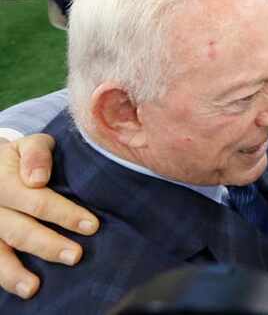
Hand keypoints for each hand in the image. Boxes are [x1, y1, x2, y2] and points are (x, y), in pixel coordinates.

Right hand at [0, 134, 98, 298]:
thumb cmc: (21, 157)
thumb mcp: (30, 144)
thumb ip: (36, 154)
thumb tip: (37, 179)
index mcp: (4, 181)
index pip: (37, 201)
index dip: (64, 214)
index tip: (91, 225)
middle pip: (19, 230)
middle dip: (48, 245)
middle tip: (76, 256)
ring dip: (15, 272)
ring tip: (33, 287)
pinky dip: (5, 276)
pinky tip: (23, 289)